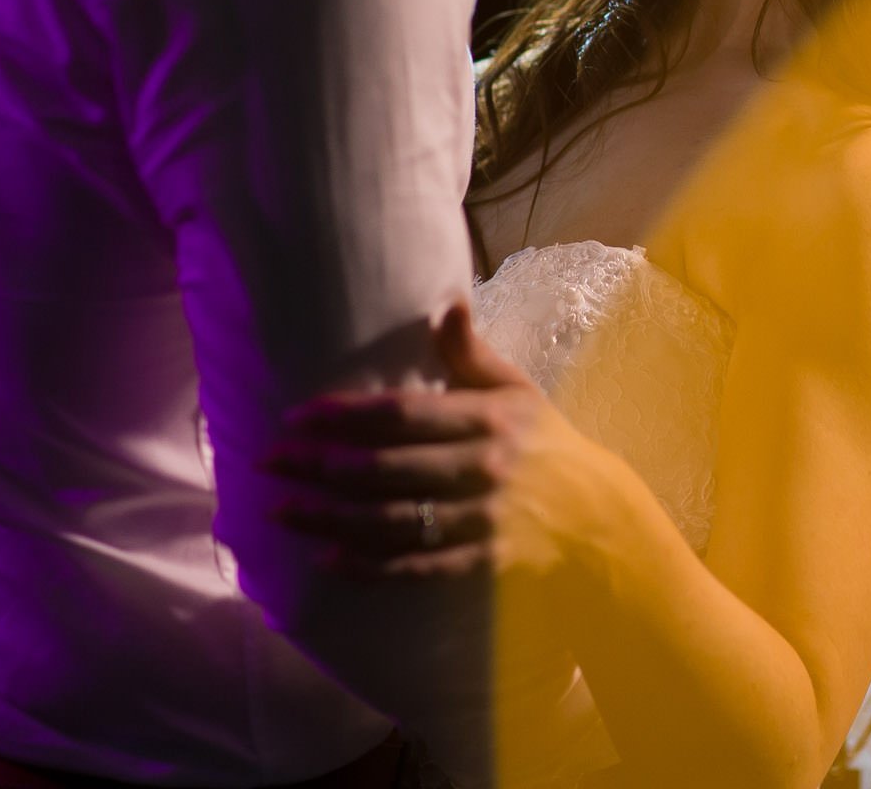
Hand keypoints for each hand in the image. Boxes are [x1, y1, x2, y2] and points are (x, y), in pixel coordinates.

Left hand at [259, 300, 608, 583]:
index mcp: (490, 418)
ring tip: (281, 510)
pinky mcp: (481, 563)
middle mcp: (484, 468)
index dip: (346, 415)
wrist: (600, 518)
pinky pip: (415, 567)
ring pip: (392, 520)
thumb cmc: (547, 444)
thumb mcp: (518, 390)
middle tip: (270, 462)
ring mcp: (482, 521)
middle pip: (387, 468)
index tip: (298, 415)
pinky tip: (327, 558)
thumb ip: (471, 352)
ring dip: (330, 517)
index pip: (403, 414)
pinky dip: (369, 565)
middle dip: (321, 466)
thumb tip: (446, 302)